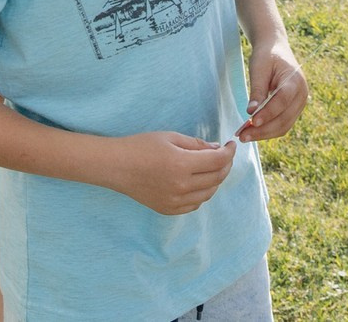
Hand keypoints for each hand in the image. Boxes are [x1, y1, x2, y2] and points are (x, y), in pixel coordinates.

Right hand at [105, 131, 237, 215]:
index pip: (217, 161)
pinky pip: (195, 204)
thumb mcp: (169, 137)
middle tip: (224, 155)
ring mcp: (175, 201)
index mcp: (182, 164)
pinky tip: (198, 182)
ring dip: (216, 180)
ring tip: (212, 168)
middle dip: (225, 165)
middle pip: (216, 178)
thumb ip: (196, 144)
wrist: (116, 167)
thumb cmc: (140, 146)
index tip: (231, 145)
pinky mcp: (169, 209)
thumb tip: (217, 150)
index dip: (229, 152)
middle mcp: (181, 186)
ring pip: (208, 193)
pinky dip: (202, 193)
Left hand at [238, 44, 307, 142]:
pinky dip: (268, 129)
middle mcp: (302, 94)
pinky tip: (253, 131)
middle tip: (242, 135)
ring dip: (265, 133)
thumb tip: (251, 112)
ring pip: (284, 126)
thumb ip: (257, 90)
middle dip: (263, 130)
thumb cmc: (266, 56)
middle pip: (284, 119)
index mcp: (295, 80)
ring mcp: (300, 104)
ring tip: (245, 136)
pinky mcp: (294, 109)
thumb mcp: (259, 68)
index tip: (251, 122)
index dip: (268, 113)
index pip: (282, 100)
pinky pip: (283, 124)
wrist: (276, 49)